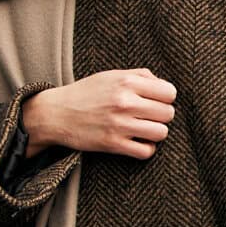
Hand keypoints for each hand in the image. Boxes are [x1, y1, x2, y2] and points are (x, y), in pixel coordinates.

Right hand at [22, 69, 176, 159]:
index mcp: (127, 82)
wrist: (56, 114)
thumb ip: (139, 75)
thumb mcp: (110, 76)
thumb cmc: (85, 93)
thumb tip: (163, 85)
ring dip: (155, 133)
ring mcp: (120, 124)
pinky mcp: (113, 144)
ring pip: (161, 133)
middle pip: (168, 113)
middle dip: (161, 116)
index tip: (155, 102)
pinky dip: (145, 149)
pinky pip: (146, 151)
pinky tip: (136, 142)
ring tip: (143, 130)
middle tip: (147, 117)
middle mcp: (125, 102)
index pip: (169, 92)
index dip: (165, 98)